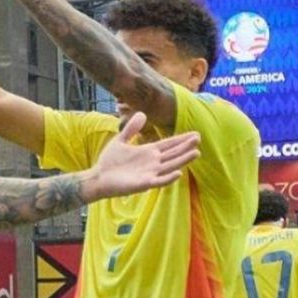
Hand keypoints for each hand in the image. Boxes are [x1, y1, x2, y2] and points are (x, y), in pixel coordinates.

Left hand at [81, 112, 199, 201]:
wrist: (97, 178)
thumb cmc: (108, 162)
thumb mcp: (120, 141)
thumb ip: (131, 129)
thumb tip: (142, 113)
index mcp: (148, 152)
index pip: (169, 144)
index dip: (181, 139)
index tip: (195, 133)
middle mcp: (152, 163)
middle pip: (173, 154)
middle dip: (186, 147)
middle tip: (199, 139)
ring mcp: (149, 173)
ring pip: (170, 166)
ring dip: (183, 160)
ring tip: (196, 153)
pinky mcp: (143, 184)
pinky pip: (159, 182)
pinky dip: (168, 178)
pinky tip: (179, 173)